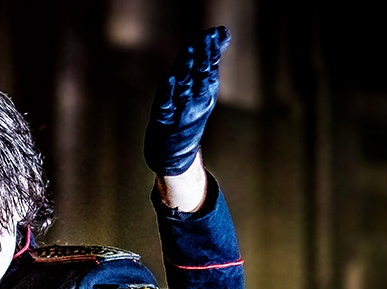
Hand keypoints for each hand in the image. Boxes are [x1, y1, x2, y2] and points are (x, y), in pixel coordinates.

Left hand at [143, 26, 230, 176]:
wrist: (174, 156)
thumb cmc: (186, 117)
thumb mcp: (201, 90)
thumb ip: (207, 62)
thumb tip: (223, 33)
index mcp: (206, 93)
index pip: (210, 69)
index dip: (212, 51)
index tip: (215, 33)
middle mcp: (196, 102)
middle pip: (200, 76)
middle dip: (203, 56)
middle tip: (206, 38)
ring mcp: (179, 113)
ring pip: (183, 87)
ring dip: (186, 69)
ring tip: (189, 51)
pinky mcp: (163, 122)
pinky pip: (165, 104)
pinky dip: (168, 91)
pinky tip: (169, 78)